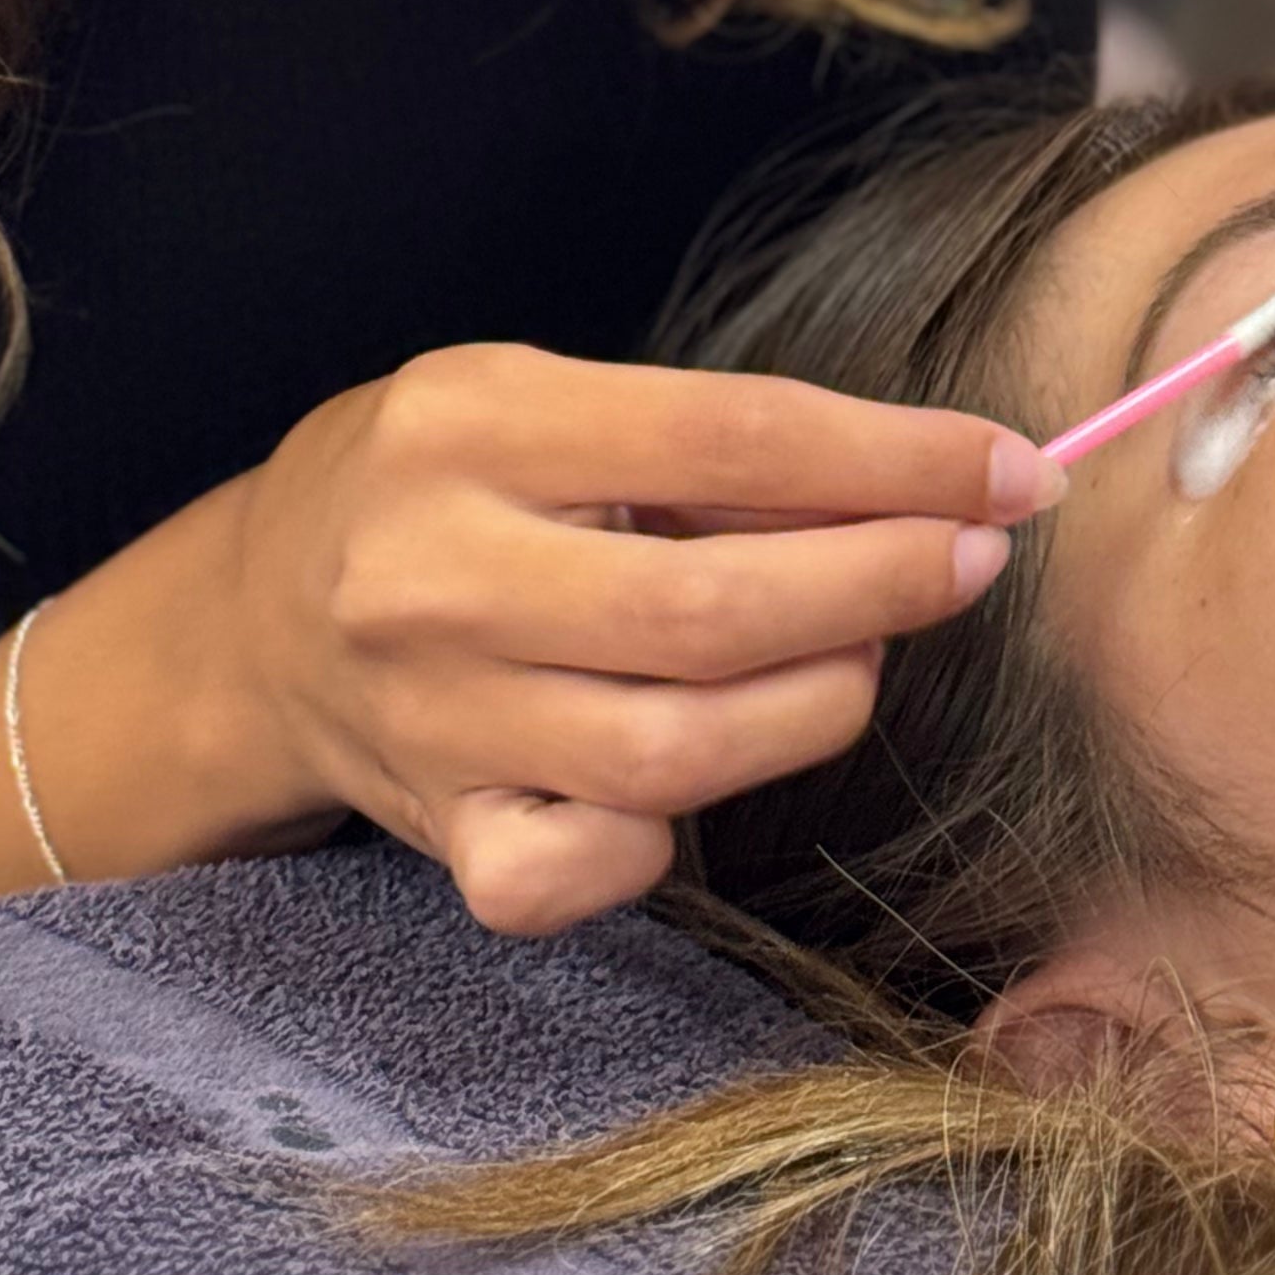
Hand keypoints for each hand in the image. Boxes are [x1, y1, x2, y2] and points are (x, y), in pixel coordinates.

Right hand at [215, 346, 1064, 938]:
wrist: (260, 618)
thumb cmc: (450, 487)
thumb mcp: (548, 402)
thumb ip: (708, 445)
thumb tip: (923, 488)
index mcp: (473, 423)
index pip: (733, 436)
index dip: (897, 460)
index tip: (1014, 470)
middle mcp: (438, 573)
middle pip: (711, 607)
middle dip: (881, 585)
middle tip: (969, 561)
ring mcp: (432, 719)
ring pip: (673, 751)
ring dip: (817, 703)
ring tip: (864, 656)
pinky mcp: (439, 834)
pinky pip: (577, 873)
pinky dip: (664, 838)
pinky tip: (703, 776)